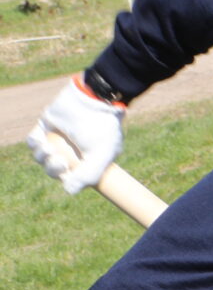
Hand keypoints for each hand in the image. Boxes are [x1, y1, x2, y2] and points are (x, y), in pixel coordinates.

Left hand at [27, 78, 125, 193]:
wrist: (92, 98)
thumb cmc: (101, 127)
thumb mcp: (102, 154)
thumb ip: (89, 175)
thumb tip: (68, 191)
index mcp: (90, 158)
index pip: (75, 176)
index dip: (69, 179)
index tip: (69, 176)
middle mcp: (73, 150)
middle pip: (55, 169)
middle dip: (54, 169)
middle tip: (61, 162)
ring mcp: (59, 138)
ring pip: (42, 158)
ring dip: (43, 157)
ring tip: (49, 149)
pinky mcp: (46, 127)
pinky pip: (33, 142)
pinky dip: (35, 144)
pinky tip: (41, 141)